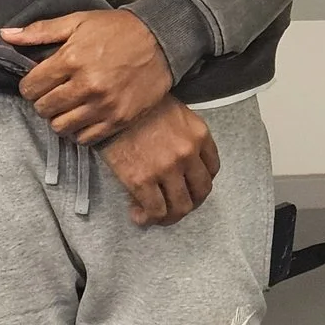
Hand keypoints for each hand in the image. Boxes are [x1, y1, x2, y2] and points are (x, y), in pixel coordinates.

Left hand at [3, 9, 172, 143]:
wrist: (161, 40)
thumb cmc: (118, 30)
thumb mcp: (78, 22)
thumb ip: (39, 31)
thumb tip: (4, 35)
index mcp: (72, 59)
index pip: (31, 87)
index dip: (30, 85)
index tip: (39, 81)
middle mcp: (86, 86)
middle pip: (44, 109)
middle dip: (43, 101)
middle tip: (54, 92)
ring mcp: (103, 106)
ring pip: (61, 127)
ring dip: (59, 117)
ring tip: (69, 105)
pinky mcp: (118, 120)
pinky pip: (85, 138)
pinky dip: (79, 130)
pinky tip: (84, 115)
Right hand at [99, 96, 219, 225]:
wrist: (111, 106)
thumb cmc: (142, 106)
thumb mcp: (177, 113)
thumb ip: (187, 137)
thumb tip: (185, 163)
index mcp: (199, 134)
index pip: (212, 169)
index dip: (200, 182)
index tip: (189, 186)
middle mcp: (188, 153)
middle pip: (201, 192)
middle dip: (190, 202)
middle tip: (174, 203)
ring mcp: (166, 168)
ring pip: (181, 207)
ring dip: (171, 216)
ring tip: (157, 214)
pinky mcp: (142, 180)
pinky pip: (155, 211)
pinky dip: (148, 218)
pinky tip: (137, 214)